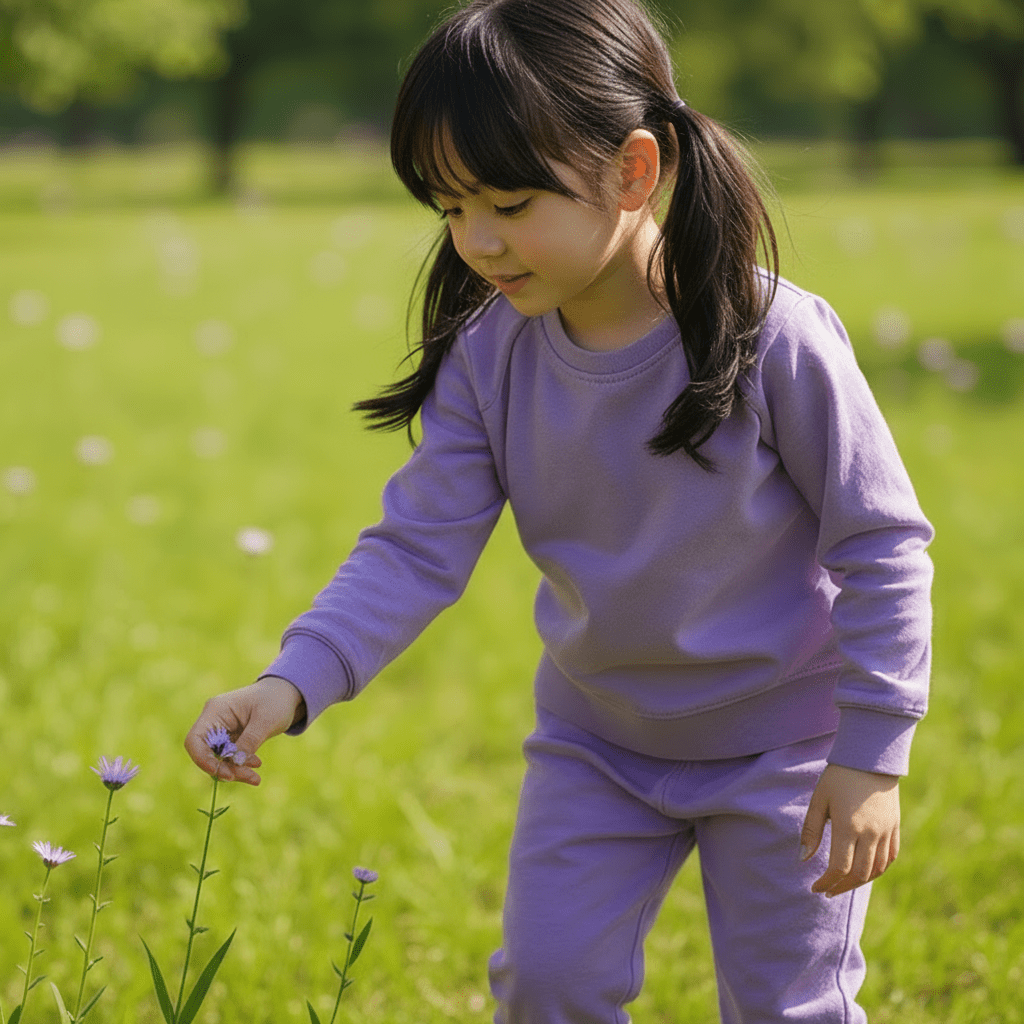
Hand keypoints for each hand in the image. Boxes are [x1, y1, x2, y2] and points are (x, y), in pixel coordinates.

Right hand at [184, 676, 305, 785]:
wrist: (286, 695)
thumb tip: (236, 763)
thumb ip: (250, 741)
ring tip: (255, 777)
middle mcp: (214, 722)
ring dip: (235, 771)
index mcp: (215, 711)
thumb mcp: (266, 720)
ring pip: (218, 760)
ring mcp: (221, 732)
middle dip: (225, 769)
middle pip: (206, 754)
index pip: (195, 739)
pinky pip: (229, 759)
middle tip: (250, 777)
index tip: (224, 774)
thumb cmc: (275, 701)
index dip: (203, 760)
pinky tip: (256, 765)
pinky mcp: (230, 741)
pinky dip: (240, 766)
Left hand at [800, 763, 899, 897]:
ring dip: (859, 882)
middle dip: (841, 887)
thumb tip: (803, 860)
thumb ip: (811, 831)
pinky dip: (878, 870)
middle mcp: (870, 833)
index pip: (839, 868)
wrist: (870, 757)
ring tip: (843, 884)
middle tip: (827, 891)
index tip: (815, 888)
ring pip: (876, 869)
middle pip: (859, 874)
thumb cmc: (838, 777)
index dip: (827, 882)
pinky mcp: (895, 827)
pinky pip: (889, 858)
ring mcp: (886, 831)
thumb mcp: (819, 800)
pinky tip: (865, 872)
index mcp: (848, 827)